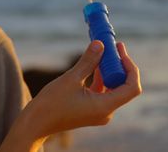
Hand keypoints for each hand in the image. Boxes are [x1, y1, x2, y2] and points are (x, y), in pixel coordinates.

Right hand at [0, 40, 141, 150]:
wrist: (36, 123)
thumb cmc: (51, 104)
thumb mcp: (71, 78)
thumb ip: (88, 61)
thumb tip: (100, 44)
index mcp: (105, 107)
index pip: (131, 87)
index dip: (130, 67)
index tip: (121, 51)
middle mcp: (106, 112)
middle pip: (123, 86)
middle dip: (119, 65)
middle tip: (114, 46)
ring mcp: (99, 112)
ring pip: (112, 87)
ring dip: (109, 69)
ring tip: (104, 49)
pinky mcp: (92, 110)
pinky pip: (102, 91)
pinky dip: (100, 77)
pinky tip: (94, 62)